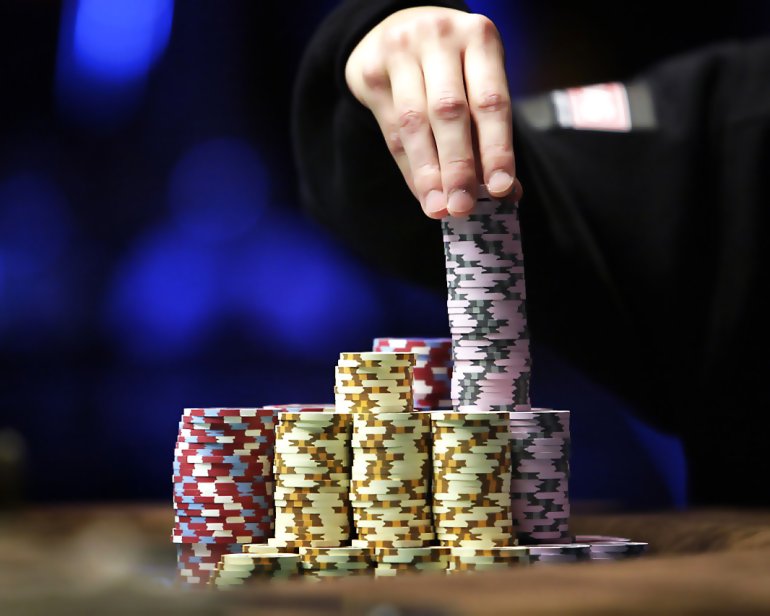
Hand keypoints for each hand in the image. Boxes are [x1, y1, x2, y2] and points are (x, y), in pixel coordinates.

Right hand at [345, 6, 522, 218]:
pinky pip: (391, 130)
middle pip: (449, 111)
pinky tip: (422, 192)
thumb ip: (489, 134)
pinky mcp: (371, 72)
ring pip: (414, 122)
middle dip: (457, 166)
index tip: (500, 189)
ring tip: (438, 208)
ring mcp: (400, 52)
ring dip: (428, 172)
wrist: (398, 28)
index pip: (491, 101)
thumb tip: (507, 193)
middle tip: (462, 207)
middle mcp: (439, 38)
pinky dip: (410, 167)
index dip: (497, 148)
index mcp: (479, 38)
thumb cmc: (451, 68)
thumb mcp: (478, 84)